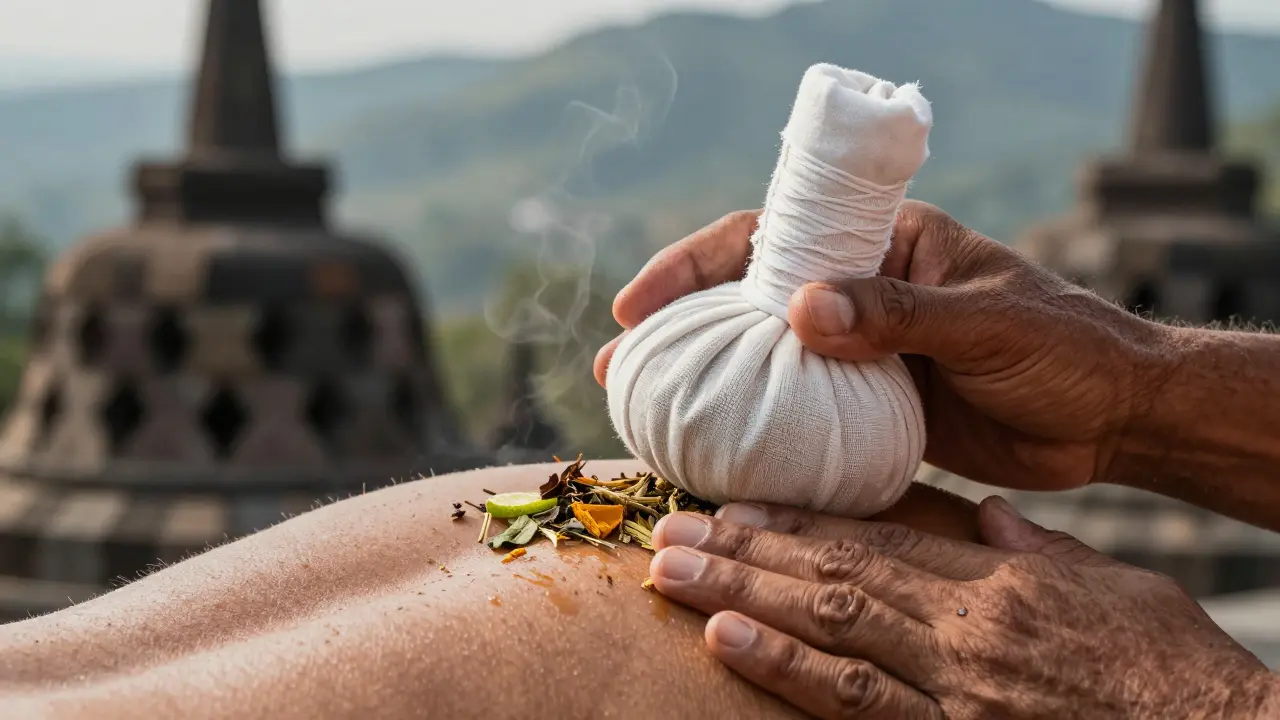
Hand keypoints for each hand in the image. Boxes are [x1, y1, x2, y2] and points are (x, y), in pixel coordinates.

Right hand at [595, 202, 1173, 490]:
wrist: (1116, 420)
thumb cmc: (1064, 348)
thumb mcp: (984, 320)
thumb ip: (897, 312)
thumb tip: (799, 311)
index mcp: (886, 244)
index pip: (774, 237)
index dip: (698, 262)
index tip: (642, 300)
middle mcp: (863, 291)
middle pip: (751, 300)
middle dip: (681, 326)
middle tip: (619, 365)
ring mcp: (863, 352)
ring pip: (767, 359)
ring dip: (709, 381)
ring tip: (647, 413)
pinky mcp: (872, 407)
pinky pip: (801, 412)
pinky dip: (758, 429)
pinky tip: (718, 454)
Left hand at [648, 502, 1277, 718]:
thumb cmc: (1176, 670)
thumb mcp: (1116, 588)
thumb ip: (1040, 552)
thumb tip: (990, 519)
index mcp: (998, 585)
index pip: (876, 540)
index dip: (797, 521)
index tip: (735, 504)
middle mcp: (964, 631)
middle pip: (833, 578)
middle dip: (744, 554)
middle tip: (670, 531)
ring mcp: (955, 690)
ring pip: (829, 629)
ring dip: (741, 597)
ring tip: (673, 574)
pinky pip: (859, 704)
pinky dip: (789, 670)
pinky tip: (728, 643)